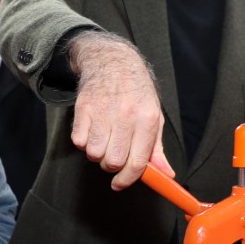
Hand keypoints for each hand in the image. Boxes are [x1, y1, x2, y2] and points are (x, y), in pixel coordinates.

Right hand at [69, 33, 166, 190]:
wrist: (112, 60)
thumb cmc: (136, 90)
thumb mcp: (154, 115)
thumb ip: (157, 148)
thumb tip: (165, 174)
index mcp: (148, 119)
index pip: (138, 162)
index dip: (128, 179)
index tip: (120, 183)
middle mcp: (126, 116)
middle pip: (114, 161)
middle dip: (112, 166)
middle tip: (113, 155)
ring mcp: (103, 111)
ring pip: (94, 154)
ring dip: (96, 153)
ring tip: (103, 140)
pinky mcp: (84, 108)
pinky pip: (79, 141)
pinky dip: (83, 142)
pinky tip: (92, 130)